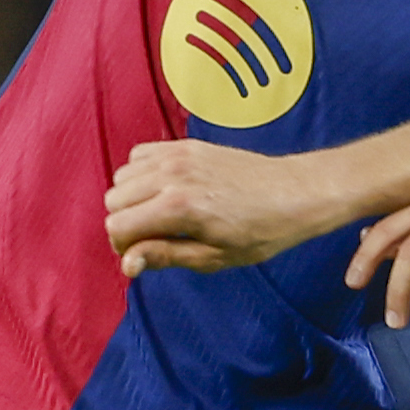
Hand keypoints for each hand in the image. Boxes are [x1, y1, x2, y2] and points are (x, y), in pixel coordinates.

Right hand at [105, 139, 342, 276]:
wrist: (295, 192)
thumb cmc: (262, 231)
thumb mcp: (215, 257)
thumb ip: (165, 256)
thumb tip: (127, 265)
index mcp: (178, 206)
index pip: (117, 226)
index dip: (125, 248)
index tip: (146, 255)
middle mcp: (173, 174)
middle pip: (114, 200)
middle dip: (126, 223)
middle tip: (155, 237)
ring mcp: (178, 154)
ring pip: (123, 177)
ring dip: (133, 198)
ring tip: (161, 214)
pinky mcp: (186, 145)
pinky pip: (140, 155)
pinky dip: (142, 173)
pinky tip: (165, 190)